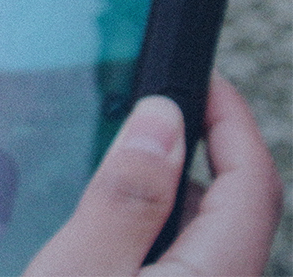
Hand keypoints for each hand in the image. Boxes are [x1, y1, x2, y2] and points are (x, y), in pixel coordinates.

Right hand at [25, 74, 281, 276]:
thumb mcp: (80, 270)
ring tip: (101, 163)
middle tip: (139, 107)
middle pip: (228, 208)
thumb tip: (159, 118)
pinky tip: (94, 230)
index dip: (233, 119)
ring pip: (197, 237)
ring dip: (161, 194)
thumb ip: (125, 198)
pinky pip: (172, 262)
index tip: (201, 75)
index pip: (252, 183)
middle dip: (190, 151)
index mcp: (215, 276)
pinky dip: (145, 228)